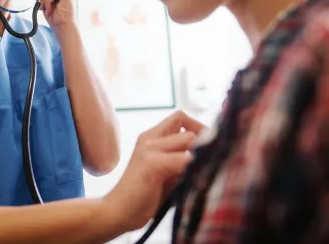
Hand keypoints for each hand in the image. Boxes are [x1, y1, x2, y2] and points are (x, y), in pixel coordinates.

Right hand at [103, 111, 202, 232]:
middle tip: (207, 163)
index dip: (197, 128)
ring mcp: (149, 148)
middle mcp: (149, 138)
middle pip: (186, 124)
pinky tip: (192, 183)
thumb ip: (181, 158)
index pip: (180, 117)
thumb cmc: (145, 196)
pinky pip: (183, 159)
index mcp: (151, 137)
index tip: (206, 148)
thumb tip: (210, 152)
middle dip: (202, 142)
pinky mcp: (151, 163)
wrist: (118, 212)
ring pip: (188, 139)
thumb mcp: (166, 172)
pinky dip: (193, 169)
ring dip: (198, 156)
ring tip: (198, 174)